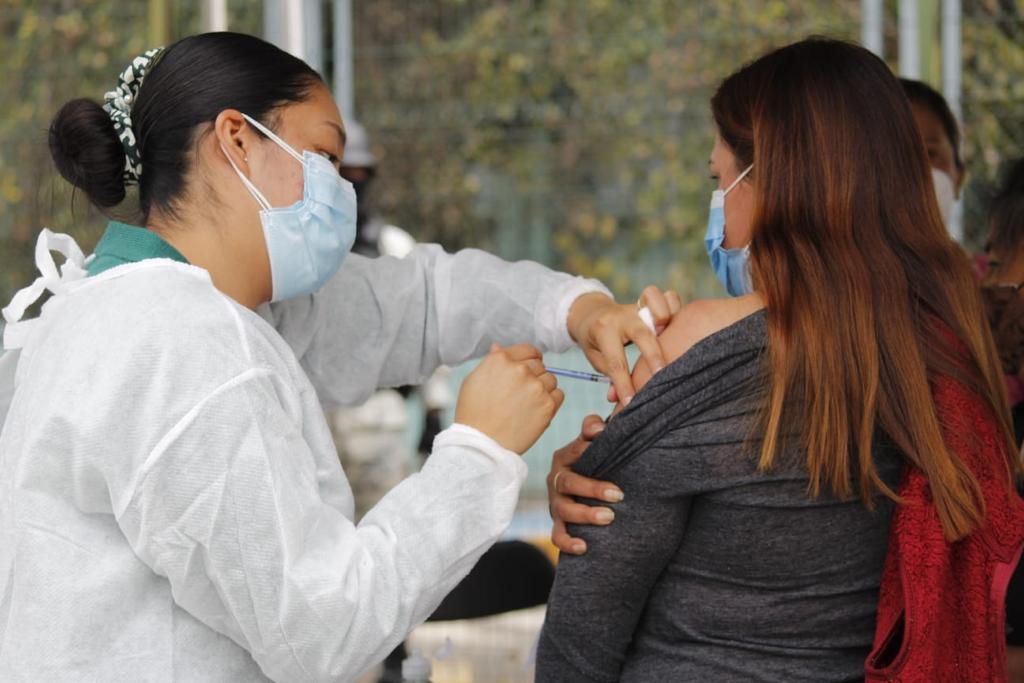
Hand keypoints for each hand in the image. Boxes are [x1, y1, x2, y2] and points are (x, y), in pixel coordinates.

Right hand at [455, 343, 564, 453]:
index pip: (528, 350)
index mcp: (501, 359)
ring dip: (543, 389)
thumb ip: (491, 362)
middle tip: (521, 395)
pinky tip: (536, 411)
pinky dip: (551, 402)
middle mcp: (520, 369)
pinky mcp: (547, 405)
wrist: (481, 444)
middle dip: (533, 376)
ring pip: (550, 379)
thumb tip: (498, 347)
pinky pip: (558, 395)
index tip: (526, 372)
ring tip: (526, 405)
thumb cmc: (473, 413)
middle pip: (539, 365)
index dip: (529, 360)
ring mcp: (535, 387)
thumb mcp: (474, 380)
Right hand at [547, 414, 623, 554]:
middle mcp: (558, 478)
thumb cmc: (597, 462)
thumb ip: (602, 429)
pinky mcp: (558, 522)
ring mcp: (556, 502)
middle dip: (593, 488)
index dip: (587, 447)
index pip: (575, 449)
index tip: (603, 444)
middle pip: (569, 482)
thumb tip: (616, 412)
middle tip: (619, 494)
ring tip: (608, 518)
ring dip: (585, 515)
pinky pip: (558, 535)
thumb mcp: (599, 444)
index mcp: (567, 456)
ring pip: (563, 510)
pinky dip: (569, 542)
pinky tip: (585, 547)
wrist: (585, 488)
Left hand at [567, 286, 682, 405]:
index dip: (624, 385)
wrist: (593, 313)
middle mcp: (623, 316)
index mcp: (603, 330)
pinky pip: (669, 298)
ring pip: (657, 301)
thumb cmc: (596, 340)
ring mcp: (638, 306)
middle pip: (642, 333)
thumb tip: (619, 397)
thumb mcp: (595, 357)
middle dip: (653, 355)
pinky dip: (675, 308)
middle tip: (661, 374)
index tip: (631, 402)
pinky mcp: (652, 303)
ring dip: (666, 316)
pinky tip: (678, 324)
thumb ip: (610, 372)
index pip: (616, 362)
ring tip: (672, 335)